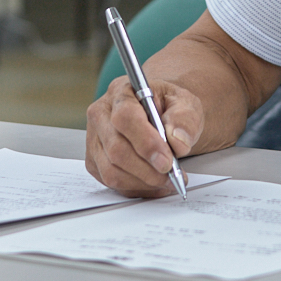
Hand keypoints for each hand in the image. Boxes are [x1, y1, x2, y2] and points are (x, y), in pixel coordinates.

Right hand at [84, 76, 203, 196]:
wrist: (161, 115)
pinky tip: (155, 184)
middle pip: (116, 149)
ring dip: (143, 181)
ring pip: (112, 171)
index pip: (125, 117)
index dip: (146, 143)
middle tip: (172, 175)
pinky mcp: (94, 161)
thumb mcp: (186, 103)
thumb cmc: (168, 107)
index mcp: (121, 92)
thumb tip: (177, 142)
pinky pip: (112, 183)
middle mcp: (101, 114)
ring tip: (167, 180)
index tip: (167, 161)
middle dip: (147, 169)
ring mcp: (95, 139)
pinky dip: (137, 188)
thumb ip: (185, 119)